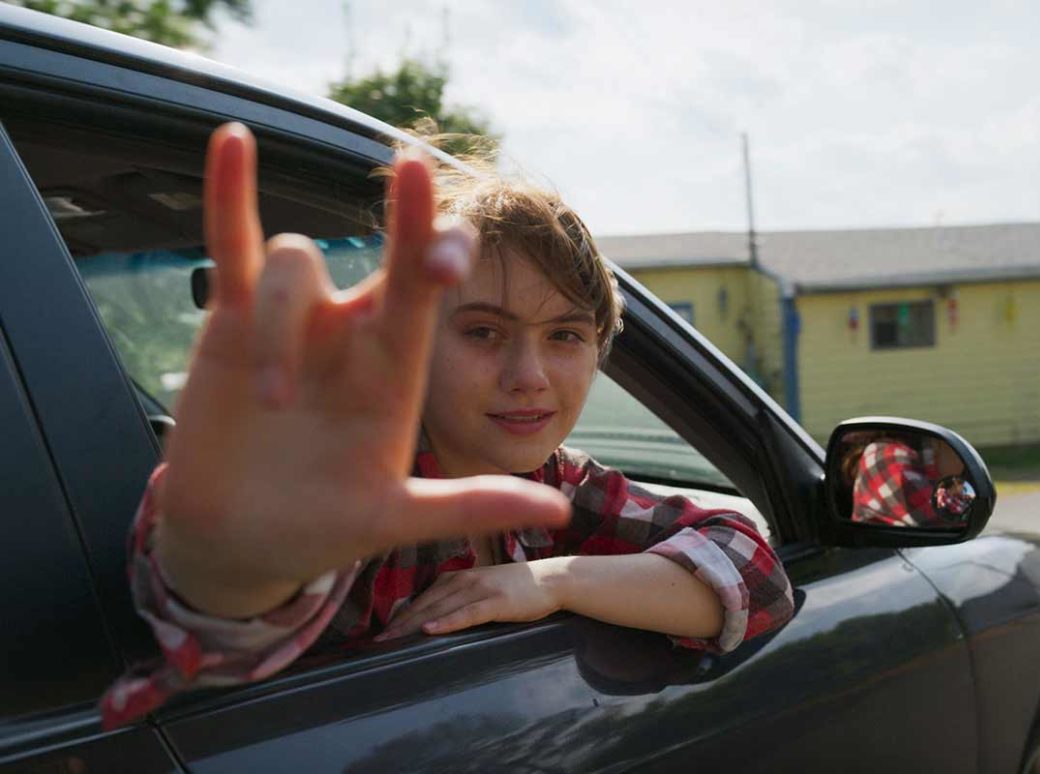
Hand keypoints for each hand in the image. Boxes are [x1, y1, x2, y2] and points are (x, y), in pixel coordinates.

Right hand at [154, 124, 569, 617]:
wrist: (241, 541)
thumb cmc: (324, 529)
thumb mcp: (396, 519)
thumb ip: (470, 505)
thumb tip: (559, 508)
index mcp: (395, 368)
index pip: (431, 294)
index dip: (446, 255)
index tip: (455, 254)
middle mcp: (352, 333)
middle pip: (388, 255)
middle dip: (409, 222)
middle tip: (419, 173)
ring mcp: (294, 322)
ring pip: (295, 265)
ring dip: (281, 324)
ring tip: (270, 402)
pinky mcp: (230, 322)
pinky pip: (231, 245)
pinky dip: (229, 192)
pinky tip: (232, 139)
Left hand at [388, 559, 570, 636]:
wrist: (552, 579)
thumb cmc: (518, 587)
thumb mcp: (482, 587)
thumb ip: (458, 598)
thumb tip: (433, 618)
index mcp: (458, 577)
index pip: (421, 597)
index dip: (400, 615)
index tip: (381, 631)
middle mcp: (464, 579)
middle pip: (425, 603)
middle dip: (399, 623)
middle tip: (378, 641)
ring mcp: (480, 589)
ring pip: (440, 607)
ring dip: (414, 624)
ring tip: (393, 639)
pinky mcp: (496, 601)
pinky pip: (467, 613)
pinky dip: (447, 621)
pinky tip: (430, 630)